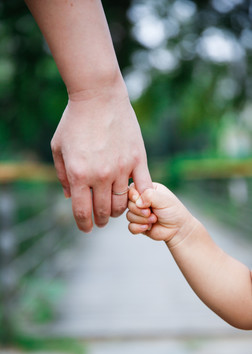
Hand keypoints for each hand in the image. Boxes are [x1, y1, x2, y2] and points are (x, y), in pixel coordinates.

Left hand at [51, 86, 151, 231]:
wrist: (98, 96)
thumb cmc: (74, 121)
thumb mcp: (58, 148)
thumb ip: (62, 176)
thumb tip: (70, 198)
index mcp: (78, 174)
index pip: (82, 212)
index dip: (84, 225)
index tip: (86, 228)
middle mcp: (100, 175)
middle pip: (103, 211)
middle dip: (100, 220)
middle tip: (100, 219)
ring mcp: (122, 168)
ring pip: (122, 203)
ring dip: (117, 211)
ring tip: (114, 208)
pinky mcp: (138, 159)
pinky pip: (144, 188)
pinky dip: (141, 199)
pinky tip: (136, 200)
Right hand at [127, 183, 193, 243]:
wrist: (178, 229)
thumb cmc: (174, 211)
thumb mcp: (163, 199)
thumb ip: (149, 195)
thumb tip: (137, 202)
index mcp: (147, 189)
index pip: (132, 189)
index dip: (134, 196)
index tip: (142, 201)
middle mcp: (142, 200)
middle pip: (129, 203)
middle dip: (139, 210)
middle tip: (151, 212)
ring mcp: (139, 212)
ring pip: (129, 215)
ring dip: (141, 219)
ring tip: (154, 220)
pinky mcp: (138, 224)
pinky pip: (130, 226)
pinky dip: (138, 228)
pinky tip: (148, 227)